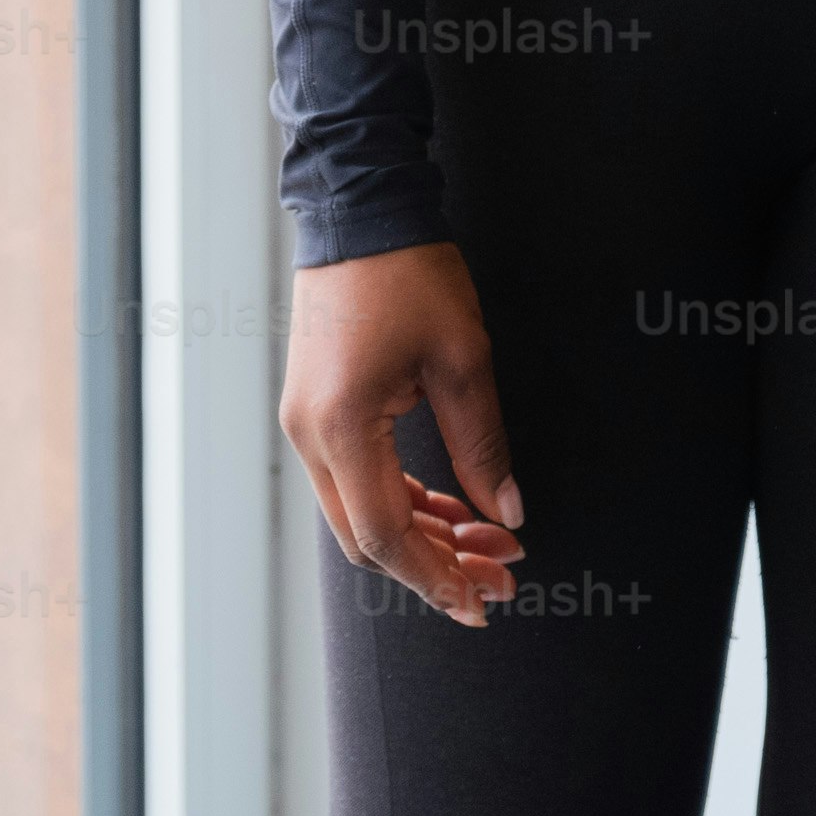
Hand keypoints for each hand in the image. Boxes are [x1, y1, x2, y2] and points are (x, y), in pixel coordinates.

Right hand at [283, 243, 527, 624]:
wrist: (362, 212)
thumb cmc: (410, 274)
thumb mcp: (463, 359)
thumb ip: (483, 445)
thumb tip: (507, 513)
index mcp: (342, 426)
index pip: (386, 534)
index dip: (436, 577)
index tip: (480, 603)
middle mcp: (311, 436)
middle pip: (369, 536)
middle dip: (437, 564)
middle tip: (501, 577)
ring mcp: (307, 424)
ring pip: (361, 512)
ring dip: (424, 534)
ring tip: (489, 543)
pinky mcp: (317, 411)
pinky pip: (357, 478)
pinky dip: (404, 499)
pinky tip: (452, 506)